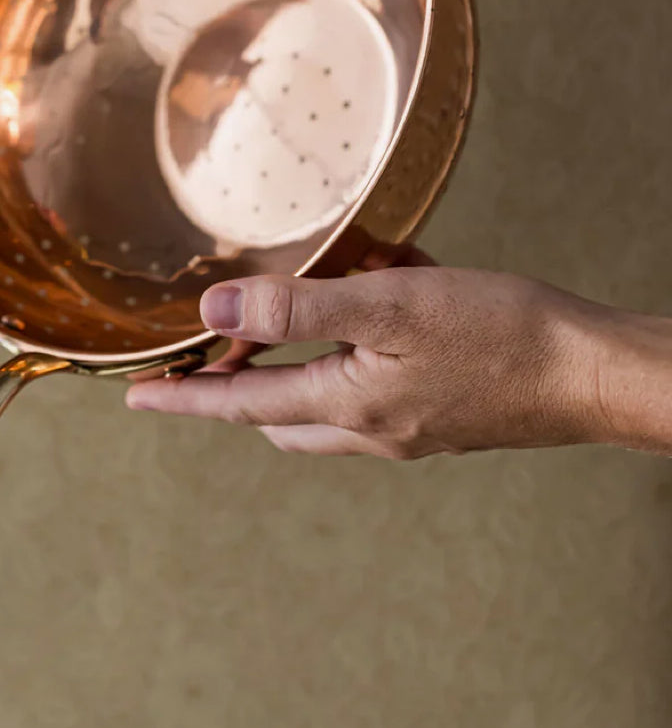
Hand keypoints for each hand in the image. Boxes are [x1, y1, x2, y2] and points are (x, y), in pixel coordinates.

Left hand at [126, 265, 671, 458]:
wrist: (592, 372)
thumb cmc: (499, 335)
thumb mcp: (389, 307)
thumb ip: (298, 307)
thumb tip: (216, 312)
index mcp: (348, 406)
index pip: (238, 405)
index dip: (182, 398)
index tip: (134, 400)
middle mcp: (372, 429)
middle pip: (278, 412)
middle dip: (239, 383)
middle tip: (214, 348)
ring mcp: (410, 427)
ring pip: (326, 401)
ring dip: (302, 361)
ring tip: (302, 306)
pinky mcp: (441, 412)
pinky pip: (375, 384)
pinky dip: (358, 347)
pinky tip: (381, 298)